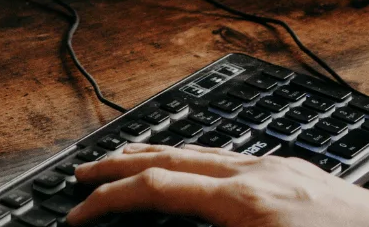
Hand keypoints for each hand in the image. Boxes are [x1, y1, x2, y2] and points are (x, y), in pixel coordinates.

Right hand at [66, 143, 368, 226]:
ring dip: (153, 155)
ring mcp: (272, 166)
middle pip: (169, 157)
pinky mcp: (289, 169)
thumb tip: (165, 226)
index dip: (110, 202)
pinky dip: (192, 157)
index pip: (156, 190)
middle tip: (84, 174)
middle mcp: (253, 174)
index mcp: (243, 204)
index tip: (79, 214)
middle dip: (119, 165)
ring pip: (197, 149)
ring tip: (124, 162)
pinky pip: (225, 154)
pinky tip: (189, 166)